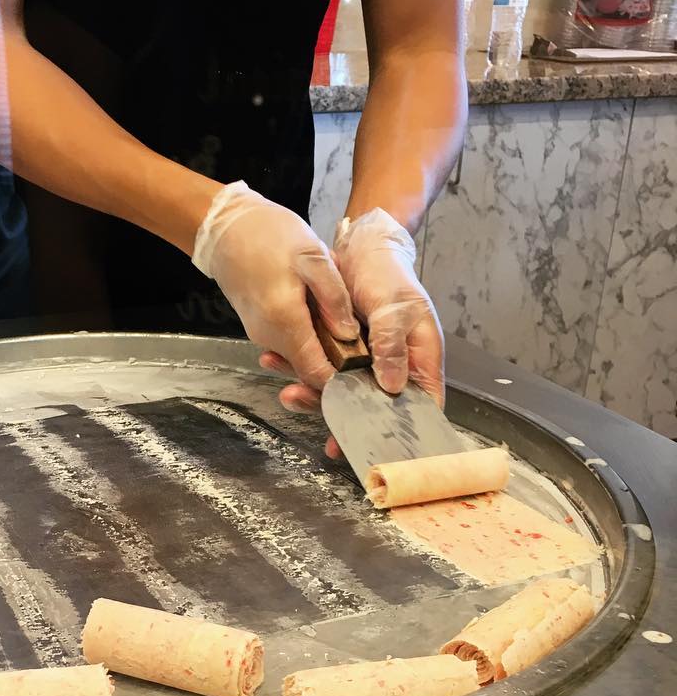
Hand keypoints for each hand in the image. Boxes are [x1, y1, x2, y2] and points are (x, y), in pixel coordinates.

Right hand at [192, 180, 359, 407]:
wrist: (225, 227)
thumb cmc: (269, 235)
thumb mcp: (313, 256)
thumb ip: (334, 298)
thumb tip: (350, 335)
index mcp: (285, 323)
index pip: (317, 375)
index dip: (343, 379)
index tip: (367, 367)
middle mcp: (269, 337)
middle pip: (308, 369)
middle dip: (337, 363)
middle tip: (364, 343)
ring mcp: (261, 334)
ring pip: (299, 356)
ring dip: (323, 347)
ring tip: (343, 321)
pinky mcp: (258, 327)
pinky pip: (289, 342)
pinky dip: (308, 336)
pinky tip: (321, 313)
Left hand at [254, 207, 443, 458]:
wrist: (360, 247)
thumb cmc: (389, 275)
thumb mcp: (396, 307)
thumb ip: (392, 345)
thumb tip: (391, 385)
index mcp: (418, 360)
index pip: (420, 406)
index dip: (402, 431)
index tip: (378, 449)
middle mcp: (390, 366)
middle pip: (371, 407)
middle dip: (344, 419)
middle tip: (325, 437)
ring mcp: (361, 360)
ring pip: (338, 390)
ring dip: (312, 394)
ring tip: (289, 394)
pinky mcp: (335, 349)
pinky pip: (317, 366)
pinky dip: (296, 367)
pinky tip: (274, 362)